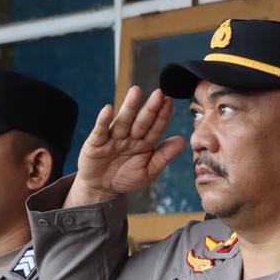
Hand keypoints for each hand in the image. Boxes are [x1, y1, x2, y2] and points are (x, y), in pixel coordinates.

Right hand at [67, 87, 186, 205]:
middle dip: (150, 108)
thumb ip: (164, 156)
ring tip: (136, 91)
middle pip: (142, 121)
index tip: (170, 102)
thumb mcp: (149, 171)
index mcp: (145, 142)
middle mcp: (130, 136)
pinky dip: (103, 120)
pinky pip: (100, 131)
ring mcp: (113, 138)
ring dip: (129, 107)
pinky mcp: (96, 143)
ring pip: (123, 121)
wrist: (101, 188)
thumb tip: (183, 142)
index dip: (163, 116)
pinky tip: (108, 109)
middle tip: (159, 94)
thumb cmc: (126, 177)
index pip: (156, 128)